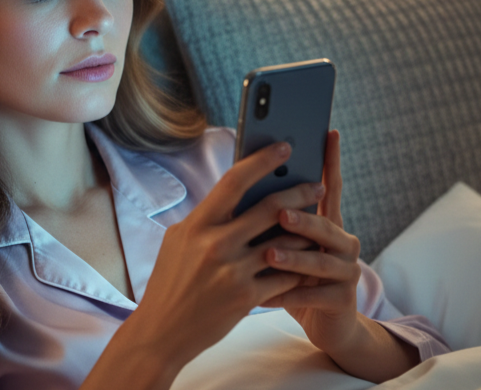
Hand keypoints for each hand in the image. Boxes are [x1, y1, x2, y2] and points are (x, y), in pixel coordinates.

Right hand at [123, 139, 323, 367]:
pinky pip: (283, 277)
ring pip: (284, 243)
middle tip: (317, 186)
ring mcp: (232, 272)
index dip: (262, 161)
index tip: (284, 148)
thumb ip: (207, 219)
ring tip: (318, 224)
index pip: (234, 181)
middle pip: (269, 208)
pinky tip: (308, 261)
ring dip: (306, 232)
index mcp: (197, 225)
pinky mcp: (246, 298)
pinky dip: (298, 268)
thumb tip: (236, 195)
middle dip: (299, 194)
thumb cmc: (170, 282)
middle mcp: (215, 244)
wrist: (161, 331)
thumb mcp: (179, 241)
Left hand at [258, 130, 365, 354]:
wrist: (323, 323)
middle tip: (280, 213)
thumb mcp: (283, 245)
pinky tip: (267, 297)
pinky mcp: (343, 300)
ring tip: (268, 255)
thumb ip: (273, 220)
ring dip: (294, 259)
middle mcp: (343, 242)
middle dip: (302, 219)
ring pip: (321, 261)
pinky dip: (289, 296)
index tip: (330, 133)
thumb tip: (243, 183)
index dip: (331, 161)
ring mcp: (347, 271)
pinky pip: (315, 295)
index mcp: (327, 224)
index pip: (330, 187)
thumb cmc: (293, 277)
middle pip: (325, 225)